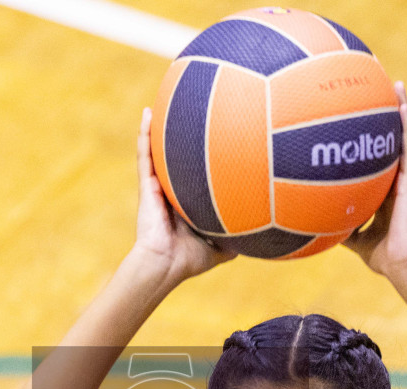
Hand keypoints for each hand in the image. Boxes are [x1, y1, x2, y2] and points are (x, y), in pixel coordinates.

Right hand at [127, 108, 233, 285]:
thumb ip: (236, 240)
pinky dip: (144, 135)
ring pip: (157, 154)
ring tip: (160, 107)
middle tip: (187, 117)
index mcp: (186, 205)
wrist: (165, 264)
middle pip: (174, 163)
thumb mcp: (220, 248)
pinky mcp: (146, 187)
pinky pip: (145, 156)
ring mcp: (157, 188)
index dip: (199, 164)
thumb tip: (262, 238)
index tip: (212, 143)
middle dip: (177, 143)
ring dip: (156, 130)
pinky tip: (147, 115)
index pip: (193, 180)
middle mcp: (171, 194)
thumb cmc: (189, 260)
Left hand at [345, 82, 406, 280]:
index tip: (368, 115)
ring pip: (405, 138)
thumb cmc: (381, 256)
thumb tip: (317, 222)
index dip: (378, 136)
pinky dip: (406, 128)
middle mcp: (396, 180)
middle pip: (394, 140)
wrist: (399, 264)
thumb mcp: (353, 237)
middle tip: (384, 88)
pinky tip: (402, 108)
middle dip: (391, 114)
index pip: (381, 157)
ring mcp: (404, 179)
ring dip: (402, 111)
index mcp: (385, 190)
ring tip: (398, 86)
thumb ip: (340, 226)